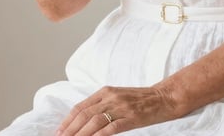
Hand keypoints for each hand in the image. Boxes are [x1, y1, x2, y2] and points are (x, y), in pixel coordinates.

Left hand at [56, 86, 178, 134]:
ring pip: (94, 122)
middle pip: (84, 115)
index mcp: (106, 91)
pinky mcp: (131, 117)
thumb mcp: (118, 96)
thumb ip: (102, 104)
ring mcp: (121, 107)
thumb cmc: (141, 99)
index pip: (80, 107)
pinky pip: (111, 128)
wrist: (164, 97)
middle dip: (70, 129)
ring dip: (80, 134)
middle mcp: (111, 97)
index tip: (59, 132)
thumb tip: (83, 119)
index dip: (68, 121)